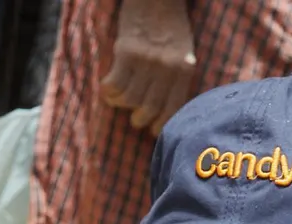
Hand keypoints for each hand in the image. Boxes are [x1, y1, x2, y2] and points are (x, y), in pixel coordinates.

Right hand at [102, 0, 196, 135]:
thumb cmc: (171, 25)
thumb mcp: (184, 52)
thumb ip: (177, 77)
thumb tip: (164, 109)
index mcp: (183, 69)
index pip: (172, 109)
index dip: (160, 125)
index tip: (152, 130)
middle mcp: (166, 68)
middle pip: (149, 108)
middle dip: (139, 120)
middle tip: (135, 118)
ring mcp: (145, 60)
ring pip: (130, 99)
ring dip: (121, 105)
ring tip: (118, 101)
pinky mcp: (126, 51)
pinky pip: (114, 84)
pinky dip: (108, 92)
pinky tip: (107, 90)